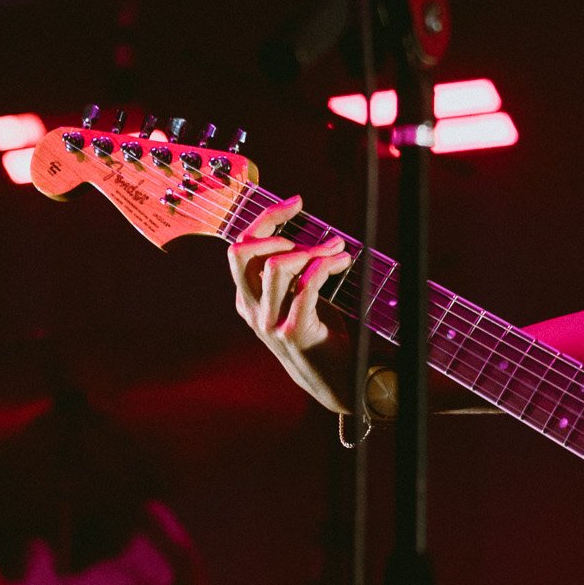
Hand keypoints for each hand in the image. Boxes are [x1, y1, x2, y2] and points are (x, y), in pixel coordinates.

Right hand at [226, 195, 356, 412]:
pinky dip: (327, 265)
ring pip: (274, 266)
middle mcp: (251, 309)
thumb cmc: (321, 334)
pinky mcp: (294, 332)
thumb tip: (313, 231)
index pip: (241, 247)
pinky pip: (306, 285)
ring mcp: (269, 322)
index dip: (268, 219)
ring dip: (311, 249)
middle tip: (315, 234)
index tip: (297, 203)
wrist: (333, 381)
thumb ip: (296, 271)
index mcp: (247, 298)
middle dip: (278, 229)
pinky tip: (342, 261)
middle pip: (242, 252)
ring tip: (336, 250)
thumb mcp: (300, 299)